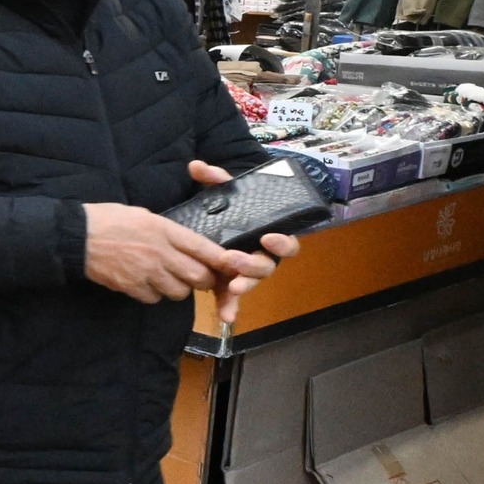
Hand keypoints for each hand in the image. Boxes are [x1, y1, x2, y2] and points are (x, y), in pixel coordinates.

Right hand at [83, 197, 234, 304]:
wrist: (75, 237)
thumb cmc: (108, 219)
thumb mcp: (144, 215)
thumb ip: (168, 231)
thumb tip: (187, 245)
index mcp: (164, 230)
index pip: (204, 249)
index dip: (222, 260)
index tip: (231, 265)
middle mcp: (160, 253)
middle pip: (198, 277)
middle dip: (202, 279)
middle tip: (195, 275)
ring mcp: (146, 272)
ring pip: (179, 292)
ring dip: (178, 288)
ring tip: (166, 277)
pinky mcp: (132, 287)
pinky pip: (154, 298)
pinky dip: (153, 294)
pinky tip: (144, 283)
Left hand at [185, 161, 304, 325]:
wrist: (215, 221)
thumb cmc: (229, 206)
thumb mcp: (224, 191)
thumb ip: (214, 178)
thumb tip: (196, 166)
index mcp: (269, 234)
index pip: (287, 243)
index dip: (283, 243)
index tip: (269, 238)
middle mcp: (262, 255)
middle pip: (267, 267)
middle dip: (252, 266)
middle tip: (233, 261)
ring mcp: (246, 271)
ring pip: (251, 283)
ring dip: (243, 286)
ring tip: (230, 287)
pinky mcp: (229, 282)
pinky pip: (231, 297)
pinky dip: (230, 307)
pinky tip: (226, 317)